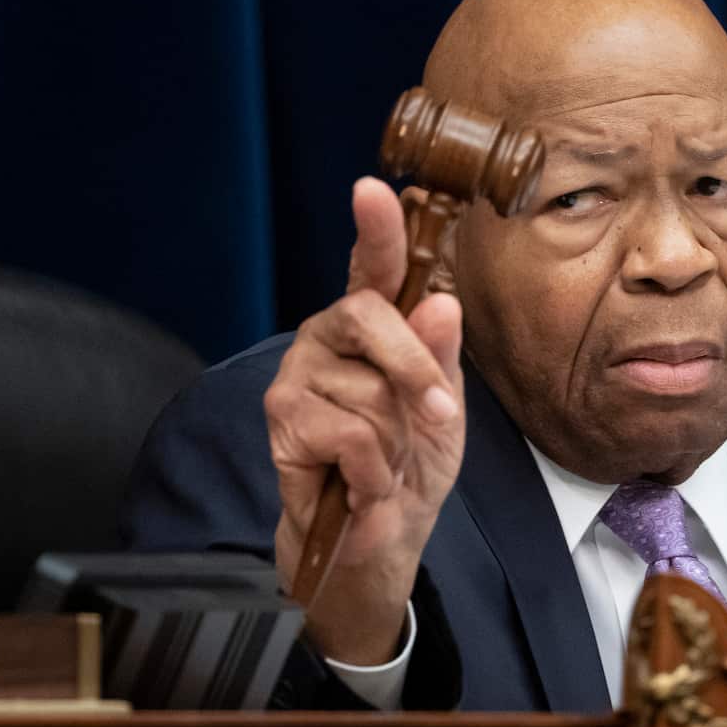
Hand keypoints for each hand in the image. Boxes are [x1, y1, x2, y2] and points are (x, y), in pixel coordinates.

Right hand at [266, 177, 464, 664]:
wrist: (378, 537)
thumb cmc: (411, 463)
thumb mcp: (444, 411)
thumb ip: (441, 359)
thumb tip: (442, 302)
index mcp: (374, 325)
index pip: (373, 266)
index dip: (375, 227)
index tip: (375, 189)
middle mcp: (329, 335)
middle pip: (370, 314)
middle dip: (415, 370)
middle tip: (436, 419)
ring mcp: (299, 372)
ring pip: (369, 389)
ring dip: (395, 441)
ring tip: (382, 462)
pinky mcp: (281, 417)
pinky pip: (350, 433)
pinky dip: (373, 470)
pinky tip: (359, 482)